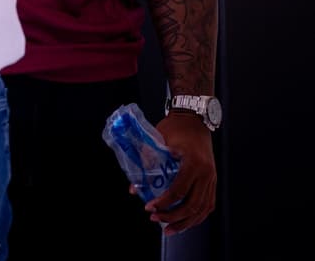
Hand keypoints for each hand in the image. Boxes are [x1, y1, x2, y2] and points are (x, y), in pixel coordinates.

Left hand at [143, 113, 216, 235]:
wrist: (194, 118)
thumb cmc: (175, 127)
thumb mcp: (158, 140)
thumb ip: (146, 161)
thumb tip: (134, 187)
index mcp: (193, 163)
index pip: (178, 190)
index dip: (163, 202)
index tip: (149, 208)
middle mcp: (206, 173)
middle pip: (192, 205)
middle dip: (172, 216)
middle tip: (155, 218)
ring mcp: (212, 178)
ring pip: (202, 209)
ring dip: (185, 222)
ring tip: (169, 229)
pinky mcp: (213, 180)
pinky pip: (208, 204)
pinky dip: (197, 216)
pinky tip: (185, 221)